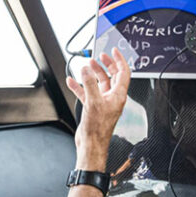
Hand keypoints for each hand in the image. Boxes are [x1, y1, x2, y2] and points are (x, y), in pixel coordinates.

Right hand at [65, 48, 131, 170]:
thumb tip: (86, 70)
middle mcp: (112, 98)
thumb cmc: (97, 129)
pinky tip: (72, 81)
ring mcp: (103, 102)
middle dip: (105, 65)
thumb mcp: (93, 102)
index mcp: (118, 95)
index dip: (119, 60)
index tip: (113, 51)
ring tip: (85, 66)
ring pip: (99, 83)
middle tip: (99, 57)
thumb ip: (90, 84)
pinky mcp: (93, 108)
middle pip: (111, 76)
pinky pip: (87, 93)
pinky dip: (80, 86)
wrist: (91, 145)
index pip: (123, 72)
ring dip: (92, 74)